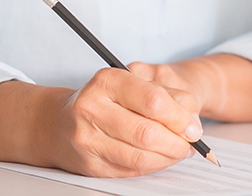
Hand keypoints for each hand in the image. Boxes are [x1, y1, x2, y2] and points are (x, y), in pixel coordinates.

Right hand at [36, 68, 203, 176]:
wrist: (57, 123)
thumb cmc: (104, 100)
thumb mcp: (134, 84)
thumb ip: (168, 96)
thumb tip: (192, 122)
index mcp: (107, 81)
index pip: (153, 101)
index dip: (180, 118)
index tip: (194, 127)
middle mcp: (92, 108)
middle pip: (147, 133)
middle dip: (177, 142)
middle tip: (190, 143)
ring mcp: (87, 139)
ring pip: (140, 156)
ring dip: (168, 157)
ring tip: (178, 150)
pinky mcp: (90, 164)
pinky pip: (131, 170)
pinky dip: (153, 166)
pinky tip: (160, 157)